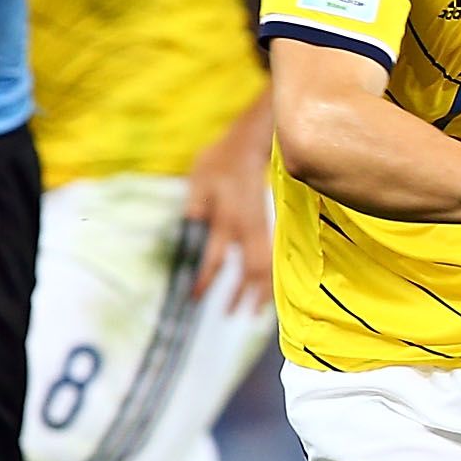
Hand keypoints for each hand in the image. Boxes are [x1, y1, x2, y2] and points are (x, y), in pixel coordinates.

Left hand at [183, 104, 275, 311]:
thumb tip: (188, 229)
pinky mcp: (266, 226)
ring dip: (262, 291)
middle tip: (232, 315)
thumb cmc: (218, 161)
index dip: (205, 280)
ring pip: (266, 266)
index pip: (215, 259)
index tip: (195, 298)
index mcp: (226, 220)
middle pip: (250, 270)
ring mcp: (260, 228)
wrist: (249, 145)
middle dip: (242, 295)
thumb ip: (195, 206)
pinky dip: (269, 277)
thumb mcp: (199, 179)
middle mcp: (246, 229)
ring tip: (253, 313)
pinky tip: (264, 288)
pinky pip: (271, 257)